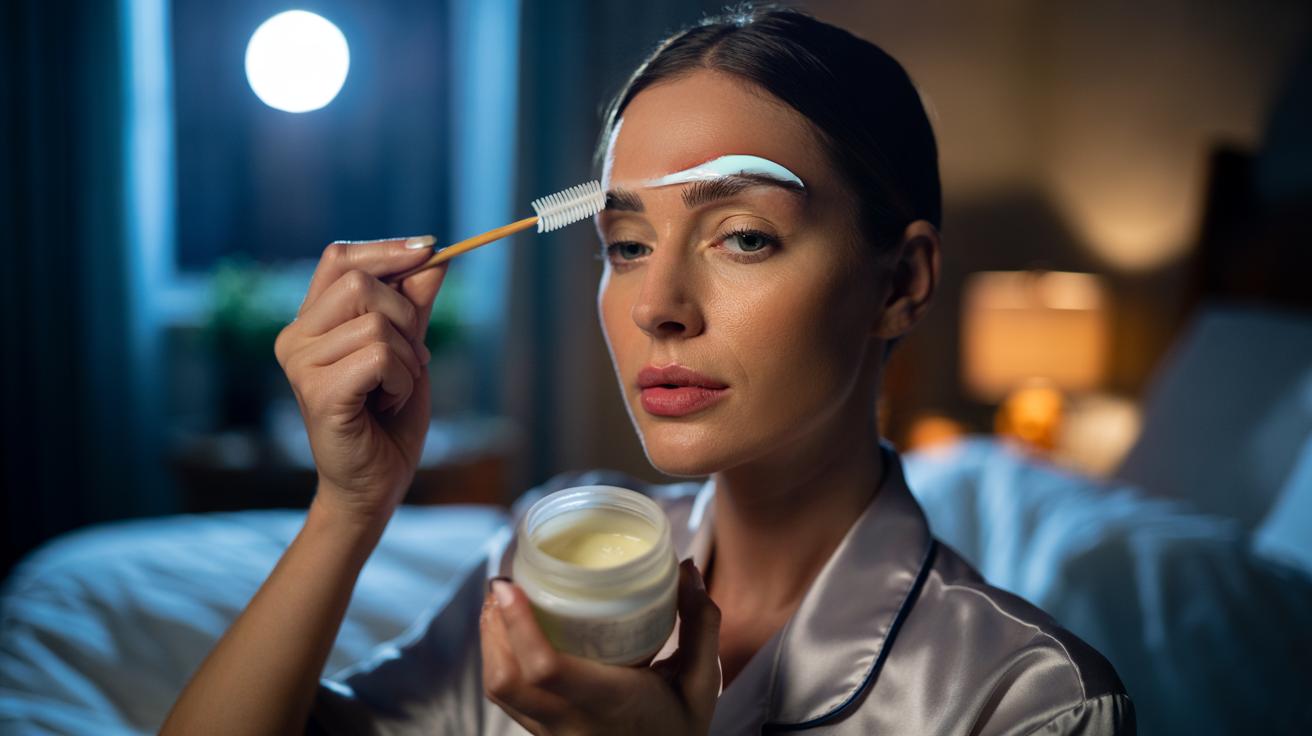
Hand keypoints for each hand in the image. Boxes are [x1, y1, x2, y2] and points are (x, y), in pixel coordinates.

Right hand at [273, 237, 447, 526]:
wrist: (376, 483)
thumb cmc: (388, 419)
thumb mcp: (409, 350)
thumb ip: (415, 305)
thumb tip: (434, 254)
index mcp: (310, 321)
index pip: (340, 258)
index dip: (386, 250)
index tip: (430, 248)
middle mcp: (295, 337)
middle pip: (361, 284)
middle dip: (406, 317)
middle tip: (409, 360)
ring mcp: (300, 364)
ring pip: (378, 323)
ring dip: (407, 359)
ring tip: (392, 390)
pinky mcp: (318, 390)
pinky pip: (380, 356)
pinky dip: (401, 379)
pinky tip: (386, 404)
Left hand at [481, 560, 721, 735]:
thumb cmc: (681, 730)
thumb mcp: (702, 684)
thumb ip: (701, 627)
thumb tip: (687, 568)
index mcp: (609, 704)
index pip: (546, 670)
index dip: (518, 625)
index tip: (510, 586)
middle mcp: (572, 723)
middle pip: (506, 680)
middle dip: (494, 627)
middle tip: (504, 584)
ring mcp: (552, 734)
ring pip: (498, 690)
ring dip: (491, 642)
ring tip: (502, 602)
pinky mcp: (542, 734)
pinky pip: (506, 699)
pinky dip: (500, 660)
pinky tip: (512, 633)